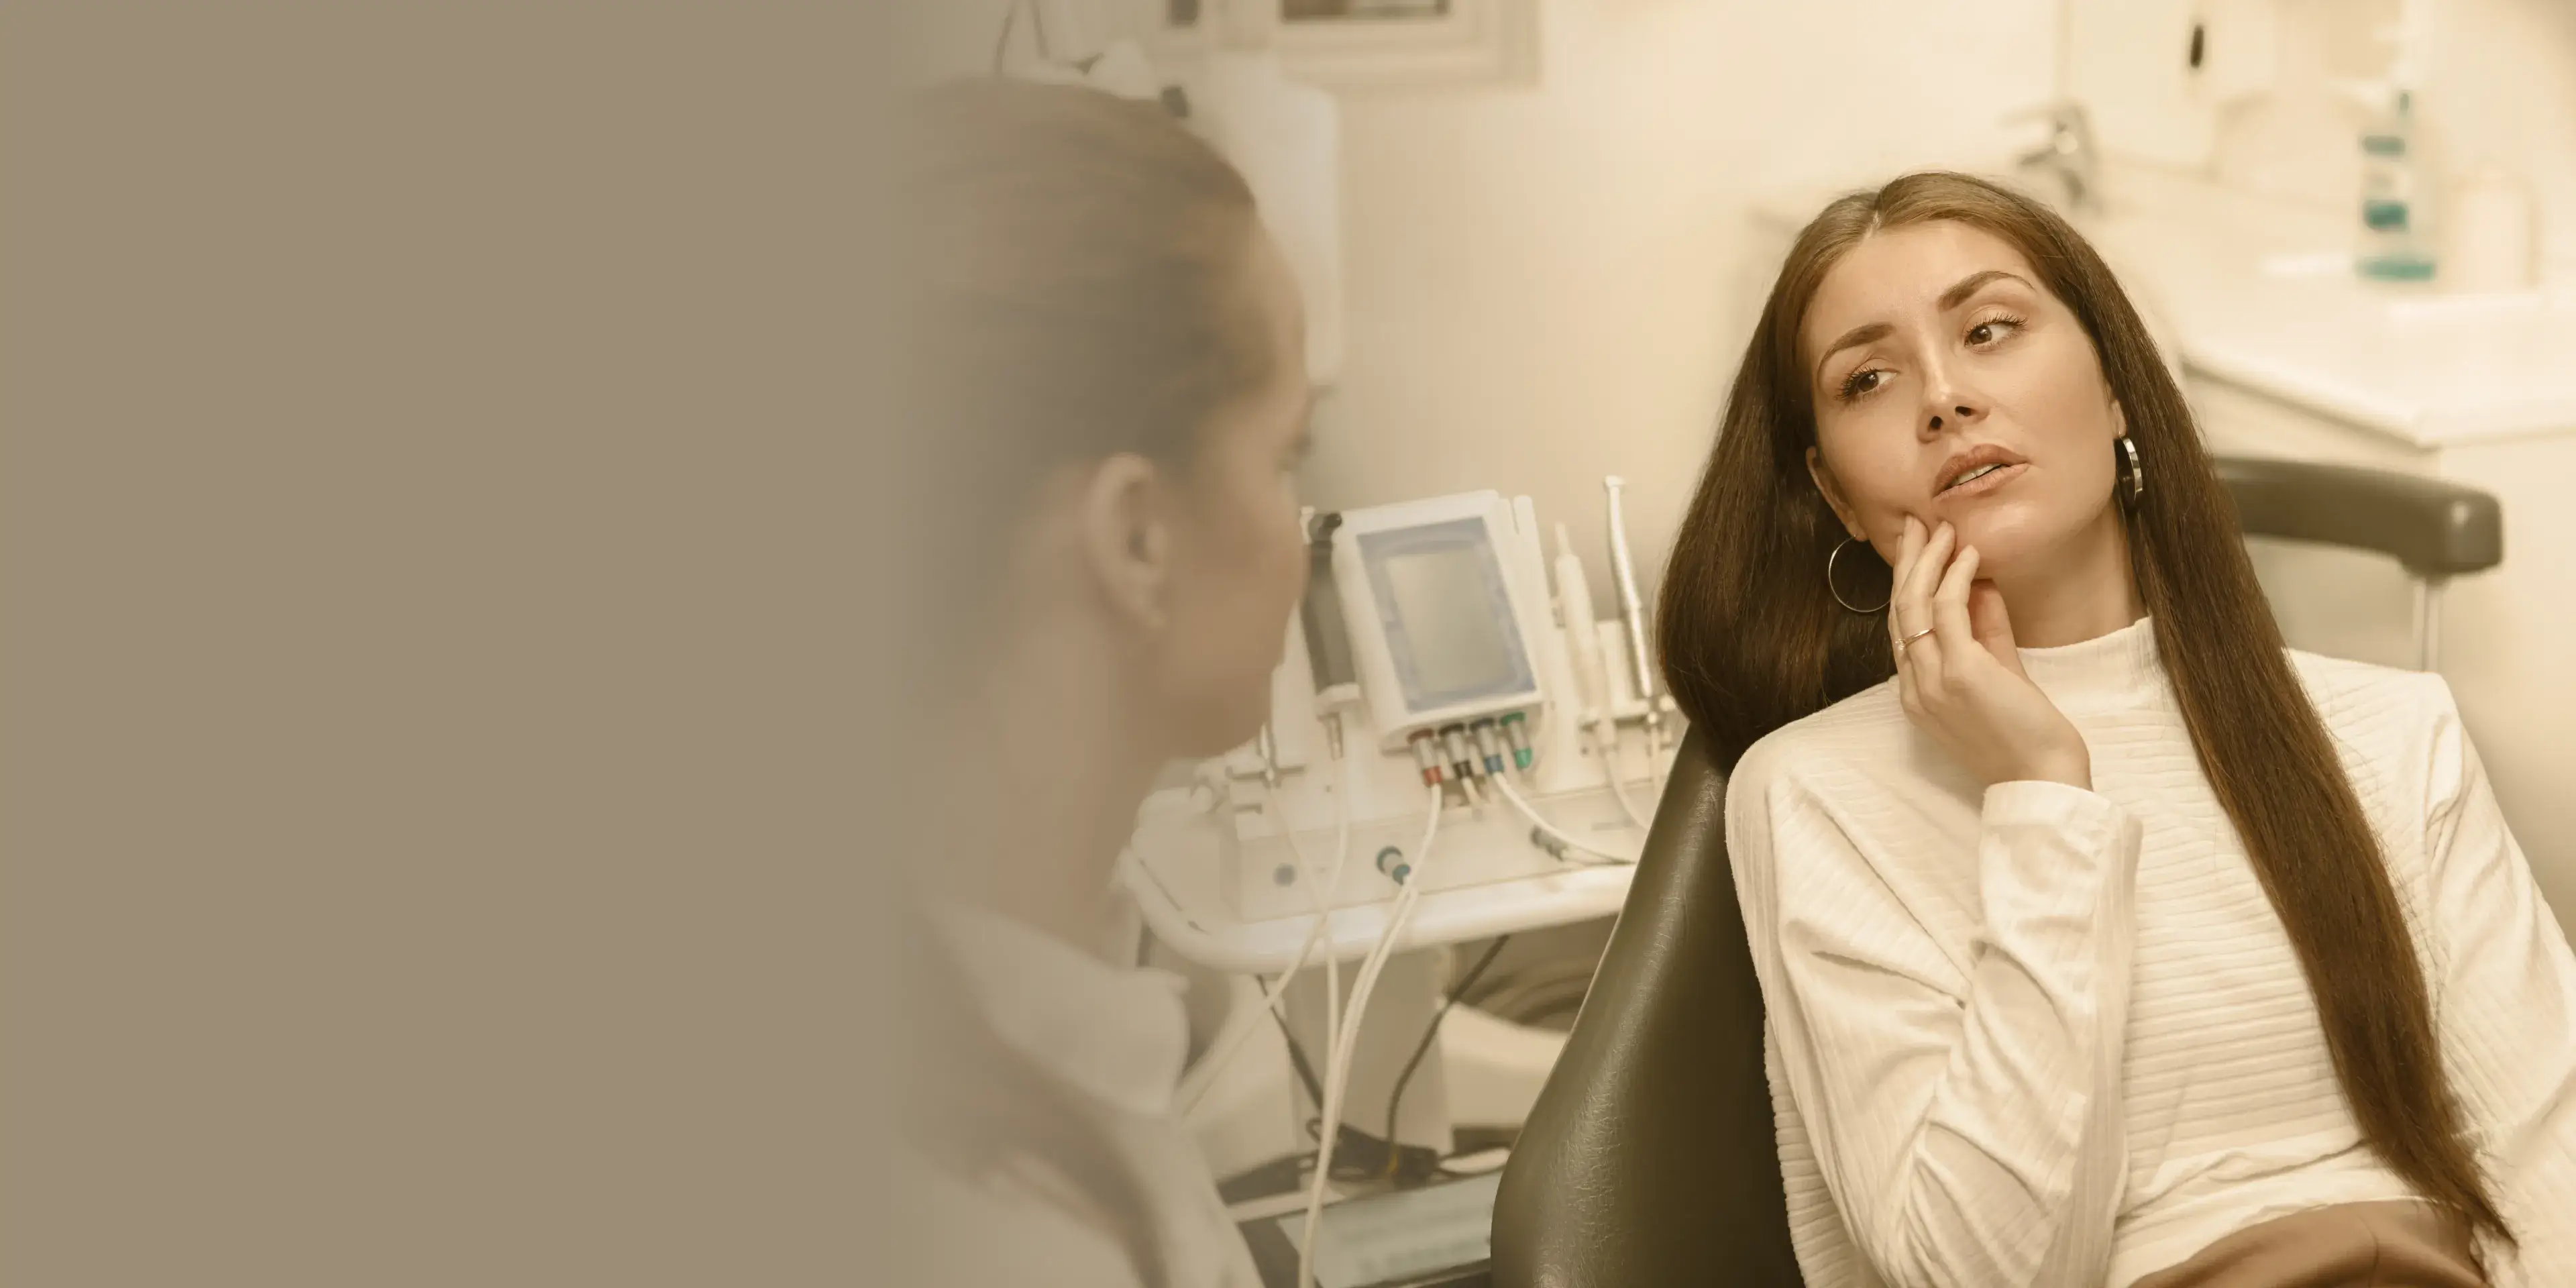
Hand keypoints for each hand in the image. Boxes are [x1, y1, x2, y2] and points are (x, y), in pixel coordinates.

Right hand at [1887, 517, 2092, 790]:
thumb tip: (1979, 585)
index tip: (1918, 548)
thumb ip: (1986, 633)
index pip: (1902, 627)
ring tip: (1941, 529)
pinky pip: (1948, 610)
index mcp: (1916, 693)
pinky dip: (1955, 576)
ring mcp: (1932, 680)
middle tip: (1915, 523)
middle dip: (1906, 561)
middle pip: (1898, 610)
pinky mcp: (1960, 673)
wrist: (2042, 779)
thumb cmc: (2024, 736)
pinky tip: (1968, 554)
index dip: (1907, 583)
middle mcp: (1914, 686)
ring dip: (1927, 560)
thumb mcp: (1999, 676)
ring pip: (1914, 605)